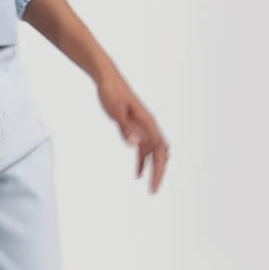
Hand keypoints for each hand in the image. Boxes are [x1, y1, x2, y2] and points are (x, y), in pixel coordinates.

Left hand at [97, 68, 169, 193]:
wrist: (107, 79)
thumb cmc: (112, 93)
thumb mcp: (116, 112)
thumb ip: (125, 128)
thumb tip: (135, 144)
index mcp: (148, 123)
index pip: (160, 150)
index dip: (159, 169)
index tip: (153, 184)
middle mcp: (149, 126)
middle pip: (161, 153)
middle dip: (159, 172)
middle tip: (153, 190)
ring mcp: (143, 127)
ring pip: (154, 152)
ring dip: (153, 168)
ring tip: (150, 186)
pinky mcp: (135, 127)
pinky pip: (143, 148)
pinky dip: (142, 161)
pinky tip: (137, 174)